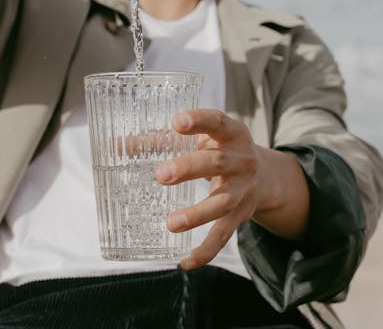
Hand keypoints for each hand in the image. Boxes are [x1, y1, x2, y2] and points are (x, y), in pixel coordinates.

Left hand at [155, 109, 309, 269]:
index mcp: (232, 133)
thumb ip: (162, 140)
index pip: (218, 122)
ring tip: (171, 223)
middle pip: (217, 163)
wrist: (264, 177)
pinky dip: (207, 250)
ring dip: (197, 214)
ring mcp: (243, 189)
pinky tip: (186, 261)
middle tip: (161, 174)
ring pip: (222, 203)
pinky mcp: (240, 216)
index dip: (199, 121)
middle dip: (189, 169)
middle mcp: (242, 160)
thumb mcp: (202, 138)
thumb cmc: (220, 150)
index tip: (176, 122)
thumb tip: (118, 145)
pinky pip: (224, 235)